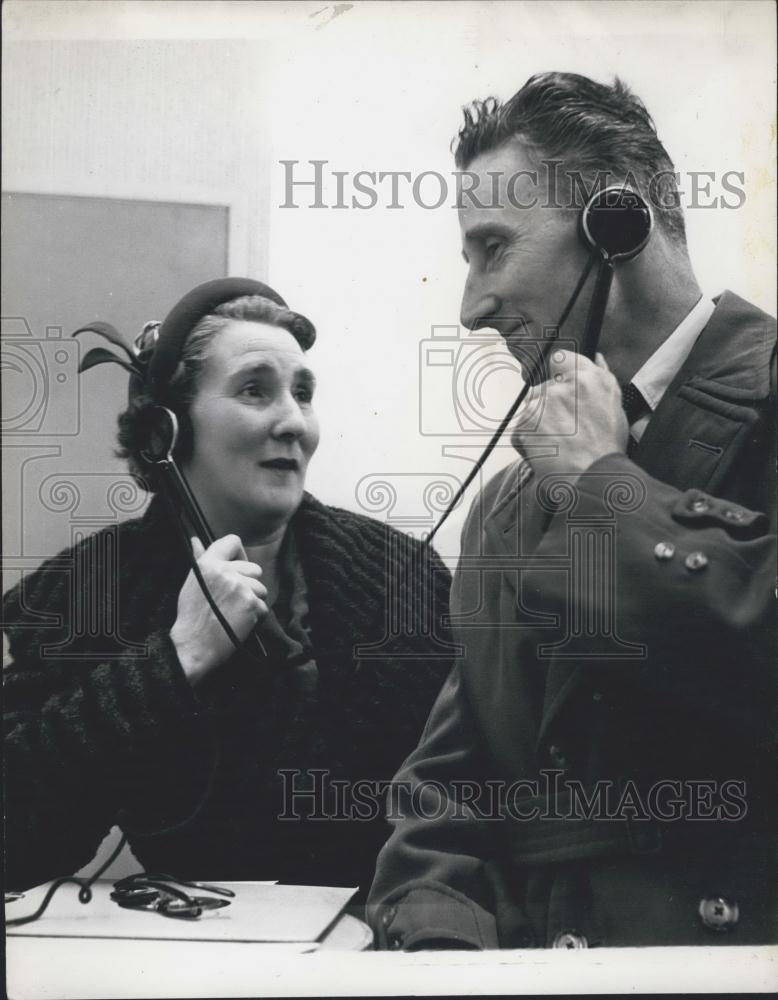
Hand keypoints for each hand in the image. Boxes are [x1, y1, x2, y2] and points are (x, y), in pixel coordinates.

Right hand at [170, 535, 267, 685]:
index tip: (237, 566)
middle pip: (254, 568)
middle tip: (233, 600)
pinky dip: (255, 617)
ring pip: (261, 589)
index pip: (233, 541)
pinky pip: (263, 607)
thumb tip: (196, 539)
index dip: (239, 554)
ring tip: (234, 614)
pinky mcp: (251, 604)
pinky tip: (239, 623)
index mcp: (208, 564)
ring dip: (253, 601)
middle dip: (249, 584)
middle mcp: (225, 572)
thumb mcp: (192, 583)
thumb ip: (200, 560)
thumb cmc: (191, 616)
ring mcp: (240, 587)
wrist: (193, 645)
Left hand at [512, 351, 628, 477]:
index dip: (557, 374)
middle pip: (543, 389)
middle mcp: (565, 386)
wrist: (594, 477)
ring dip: (538, 425)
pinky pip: (520, 430)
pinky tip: (546, 453)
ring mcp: (543, 403)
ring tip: (558, 445)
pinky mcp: (526, 422)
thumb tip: (596, 357)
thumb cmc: (607, 447)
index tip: (560, 391)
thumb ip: (601, 377)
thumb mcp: (614, 405)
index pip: (560, 359)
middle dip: (548, 408)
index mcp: (590, 379)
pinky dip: (527, 443)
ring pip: (531, 410)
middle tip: (565, 431)